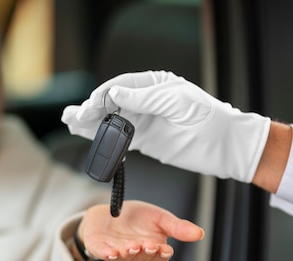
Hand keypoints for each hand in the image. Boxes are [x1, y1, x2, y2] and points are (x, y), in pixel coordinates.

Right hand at [62, 70, 270, 182]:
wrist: (223, 144)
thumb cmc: (205, 116)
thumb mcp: (174, 101)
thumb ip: (143, 98)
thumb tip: (115, 93)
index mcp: (153, 84)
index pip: (120, 86)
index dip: (103, 95)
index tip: (91, 105)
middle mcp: (146, 101)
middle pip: (111, 103)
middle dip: (91, 109)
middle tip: (73, 116)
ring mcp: (144, 121)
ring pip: (112, 120)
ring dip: (91, 123)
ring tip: (69, 122)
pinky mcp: (146, 141)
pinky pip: (120, 138)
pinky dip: (104, 138)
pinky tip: (87, 136)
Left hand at [78, 200, 203, 260]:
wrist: (109, 214)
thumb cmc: (136, 219)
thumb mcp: (160, 218)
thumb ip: (177, 227)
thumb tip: (199, 233)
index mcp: (152, 248)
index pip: (160, 255)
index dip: (162, 253)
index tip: (164, 249)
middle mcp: (136, 253)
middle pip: (143, 256)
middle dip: (146, 251)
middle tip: (148, 245)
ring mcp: (117, 252)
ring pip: (125, 255)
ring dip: (129, 252)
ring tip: (133, 246)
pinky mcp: (99, 246)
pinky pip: (103, 252)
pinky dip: (107, 253)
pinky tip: (111, 252)